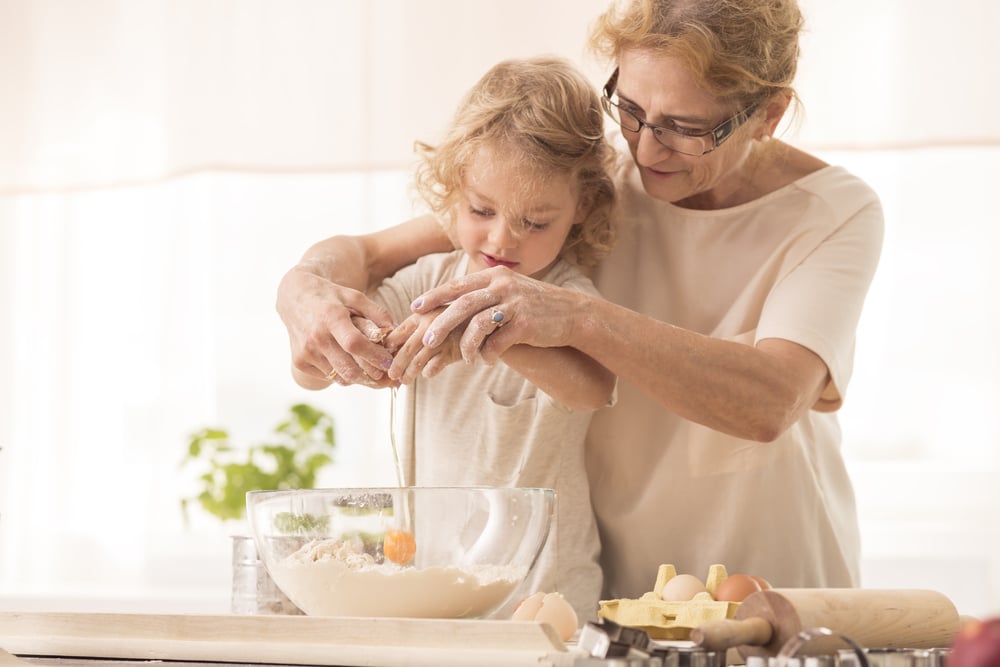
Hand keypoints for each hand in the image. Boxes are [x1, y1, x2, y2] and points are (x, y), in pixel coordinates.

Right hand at [277, 264, 394, 387]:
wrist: (295, 298)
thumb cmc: (331, 297)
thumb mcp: (355, 296)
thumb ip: (377, 313)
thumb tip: (396, 332)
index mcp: (331, 318)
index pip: (355, 344)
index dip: (375, 356)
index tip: (389, 362)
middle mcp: (316, 337)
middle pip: (348, 368)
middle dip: (371, 376)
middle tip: (386, 376)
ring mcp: (306, 352)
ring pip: (340, 377)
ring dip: (360, 379)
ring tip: (373, 374)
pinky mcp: (299, 362)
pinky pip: (328, 377)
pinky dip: (343, 376)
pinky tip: (350, 366)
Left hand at [384, 308, 465, 382]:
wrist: (485, 319)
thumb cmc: (457, 319)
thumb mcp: (435, 317)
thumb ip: (417, 328)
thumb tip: (392, 343)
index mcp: (421, 315)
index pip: (397, 333)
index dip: (388, 348)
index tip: (383, 358)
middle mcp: (429, 325)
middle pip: (406, 349)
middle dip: (396, 364)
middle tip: (391, 375)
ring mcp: (442, 338)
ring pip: (418, 360)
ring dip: (409, 373)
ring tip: (404, 381)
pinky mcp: (454, 351)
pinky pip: (435, 365)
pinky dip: (429, 371)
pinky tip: (426, 374)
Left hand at [411, 266, 583, 363]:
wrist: (574, 314)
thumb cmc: (536, 305)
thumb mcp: (511, 290)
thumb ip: (486, 292)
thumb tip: (454, 303)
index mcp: (496, 276)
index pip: (458, 285)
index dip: (435, 296)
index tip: (416, 307)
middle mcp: (504, 286)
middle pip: (463, 304)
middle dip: (441, 323)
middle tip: (426, 340)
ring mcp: (516, 304)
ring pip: (478, 324)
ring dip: (466, 344)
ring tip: (464, 358)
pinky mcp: (526, 324)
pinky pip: (498, 342)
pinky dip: (488, 354)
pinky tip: (486, 361)